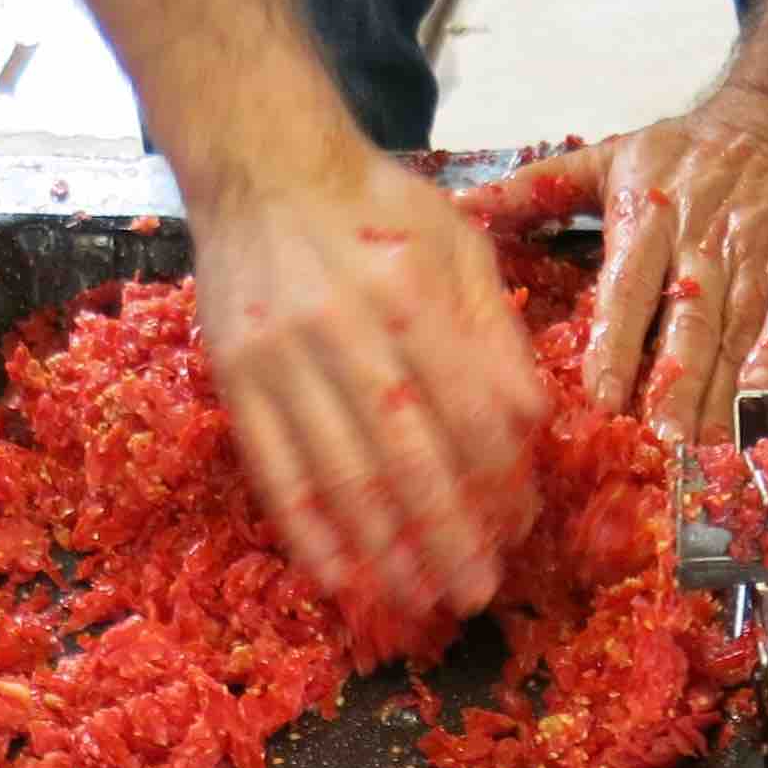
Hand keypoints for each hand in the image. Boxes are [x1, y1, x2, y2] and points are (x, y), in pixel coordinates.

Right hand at [184, 144, 547, 646]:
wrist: (263, 168)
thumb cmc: (377, 208)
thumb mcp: (459, 243)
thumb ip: (495, 333)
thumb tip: (531, 427)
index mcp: (411, 292)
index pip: (469, 410)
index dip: (499, 478)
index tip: (518, 524)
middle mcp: (344, 328)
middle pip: (407, 456)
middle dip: (447, 535)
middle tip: (476, 591)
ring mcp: (281, 358)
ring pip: (340, 475)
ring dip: (383, 550)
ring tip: (418, 600)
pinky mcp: (235, 379)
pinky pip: (275, 470)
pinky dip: (307, 532)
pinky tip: (339, 578)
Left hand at [460, 86, 767, 444]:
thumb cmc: (686, 150)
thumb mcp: (608, 158)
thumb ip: (536, 190)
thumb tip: (460, 204)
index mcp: (646, 217)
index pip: (627, 291)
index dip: (617, 346)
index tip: (603, 399)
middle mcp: (700, 241)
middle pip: (684, 323)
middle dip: (673, 386)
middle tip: (661, 442)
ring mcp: (757, 254)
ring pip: (736, 330)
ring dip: (721, 389)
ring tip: (705, 444)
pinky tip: (763, 397)